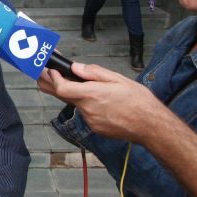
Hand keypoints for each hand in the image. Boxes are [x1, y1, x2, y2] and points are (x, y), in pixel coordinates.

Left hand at [38, 63, 163, 140]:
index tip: (51, 70)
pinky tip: (97, 99)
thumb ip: (94, 72)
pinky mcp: (95, 127)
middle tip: (45, 74)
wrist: (152, 126)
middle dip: (51, 84)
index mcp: (92, 95)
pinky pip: (85, 112)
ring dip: (73, 93)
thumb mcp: (118, 79)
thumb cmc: (139, 102)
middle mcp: (88, 109)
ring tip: (78, 83)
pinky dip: (86, 104)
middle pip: (62, 96)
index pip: (62, 88)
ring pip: (75, 104)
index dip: (53, 78)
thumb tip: (76, 68)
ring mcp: (90, 120)